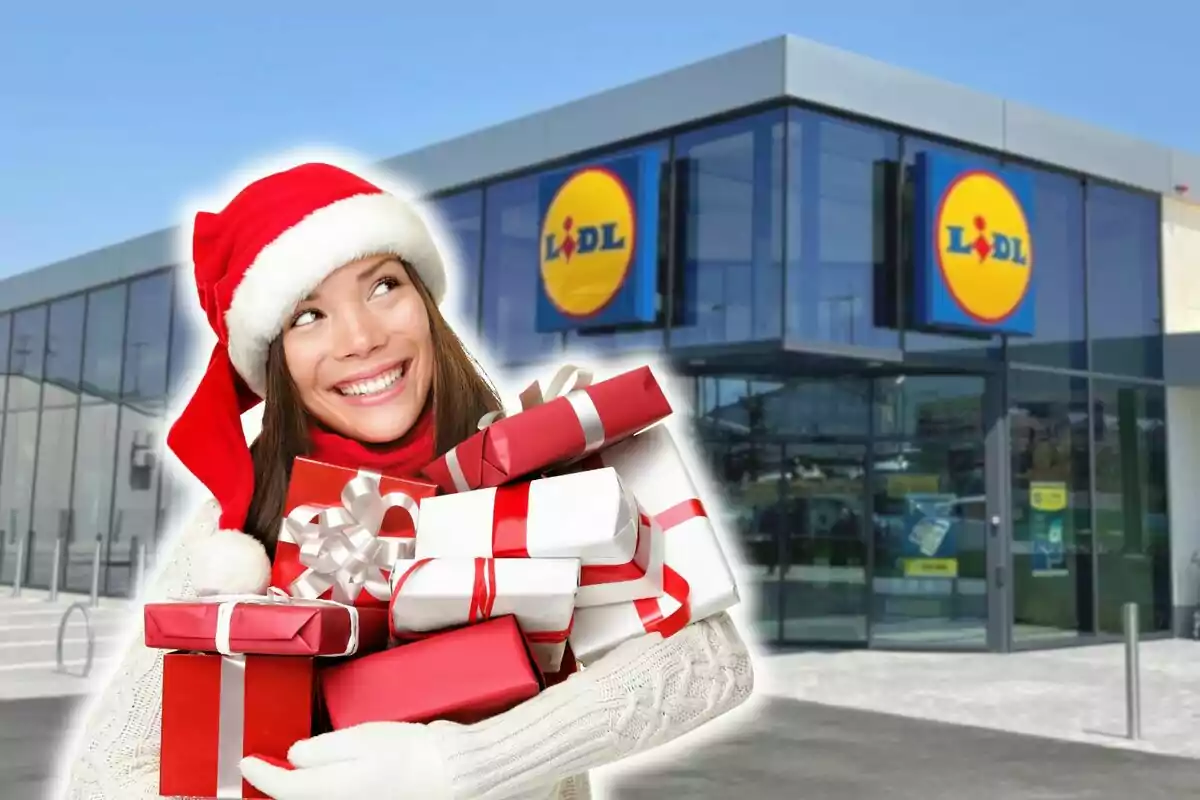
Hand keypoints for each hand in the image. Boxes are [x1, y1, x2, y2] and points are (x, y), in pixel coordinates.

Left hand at [240, 721, 455, 799]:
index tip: (245, 762)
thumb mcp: (361, 738)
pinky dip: (319, 792)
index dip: (259, 774)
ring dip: (298, 789)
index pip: (281, 788)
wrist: (450, 774)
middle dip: (278, 786)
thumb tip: (294, 756)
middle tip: (263, 768)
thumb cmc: (410, 754)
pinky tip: (323, 778)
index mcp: (330, 791)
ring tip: (292, 772)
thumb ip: (321, 749)